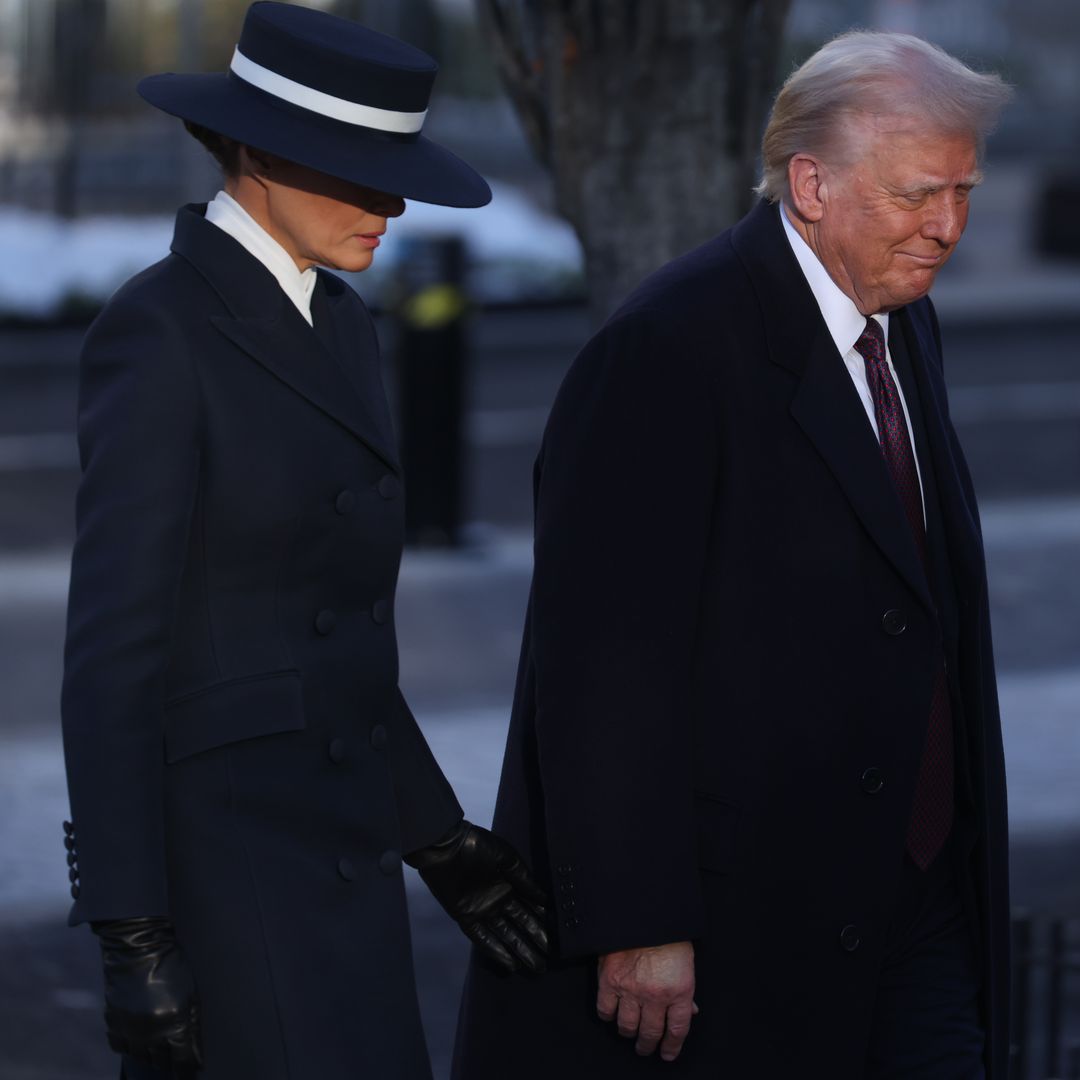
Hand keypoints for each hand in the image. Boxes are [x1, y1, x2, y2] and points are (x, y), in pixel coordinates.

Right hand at [92, 917, 201, 1073]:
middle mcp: (151, 1032)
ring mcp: (130, 1029)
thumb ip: (193, 1023)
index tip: (191, 1073)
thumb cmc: (172, 965)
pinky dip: (129, 1046)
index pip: (182, 1060)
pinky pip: (120, 1047)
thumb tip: (196, 1052)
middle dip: (170, 1061)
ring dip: (151, 1054)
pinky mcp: (113, 1023)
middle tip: (175, 1056)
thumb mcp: (191, 992)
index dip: (187, 1069)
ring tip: (158, 1045)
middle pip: (161, 1061)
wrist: (138, 948)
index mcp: (175, 1023)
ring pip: (141, 1057)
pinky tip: (136, 1038)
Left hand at [405, 820, 548, 973]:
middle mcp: (498, 900)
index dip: (542, 921)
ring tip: (536, 967)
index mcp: (509, 885)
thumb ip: (524, 878)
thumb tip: (545, 898)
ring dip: (520, 950)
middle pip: (520, 925)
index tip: (559, 935)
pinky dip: (496, 951)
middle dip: (535, 941)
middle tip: (549, 959)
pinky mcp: (466, 918)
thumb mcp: (506, 857)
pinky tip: (511, 964)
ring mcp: (482, 911)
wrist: (446, 846)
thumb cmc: (478, 846)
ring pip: (505, 935)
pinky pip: (482, 938)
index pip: (529, 907)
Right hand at [596, 941, 697, 1061]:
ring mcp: (631, 989)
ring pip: (627, 1026)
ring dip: (629, 1033)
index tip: (667, 1053)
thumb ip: (685, 990)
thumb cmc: (667, 932)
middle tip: (646, 1047)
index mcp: (679, 990)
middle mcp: (655, 995)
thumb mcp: (686, 962)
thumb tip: (688, 1011)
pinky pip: (605, 1010)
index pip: (677, 1029)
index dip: (672, 1046)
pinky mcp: (610, 980)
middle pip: (651, 1033)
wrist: (644, 911)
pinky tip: (612, 1013)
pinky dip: (608, 1015)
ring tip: (629, 1033)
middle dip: (649, 1044)